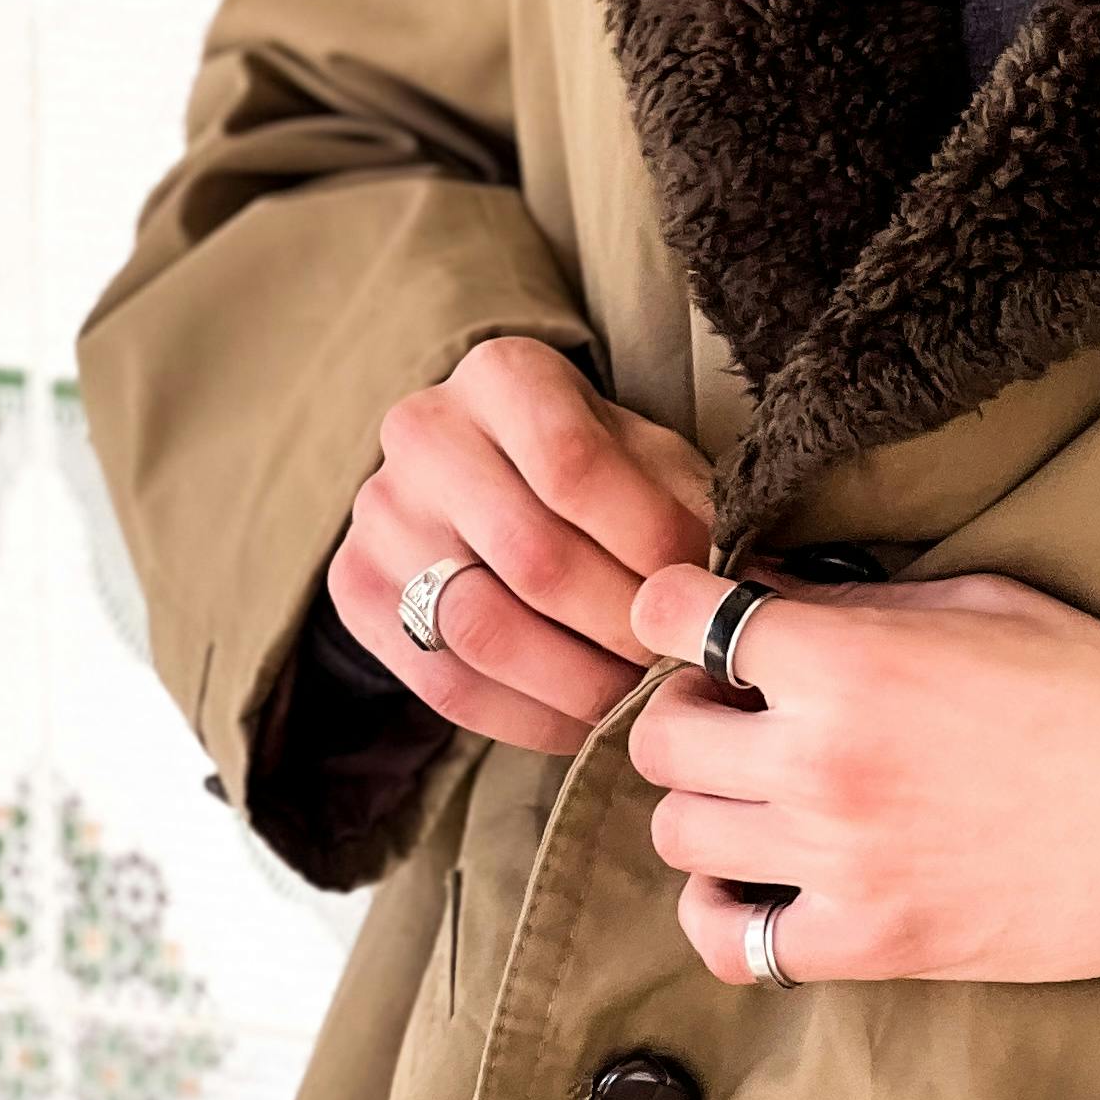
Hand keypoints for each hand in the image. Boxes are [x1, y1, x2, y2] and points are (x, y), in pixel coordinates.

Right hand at [328, 337, 712, 754]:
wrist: (475, 472)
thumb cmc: (585, 461)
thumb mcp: (643, 454)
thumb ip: (686, 505)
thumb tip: (743, 589)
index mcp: (503, 376)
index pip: (575, 465)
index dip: (648, 541)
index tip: (698, 591)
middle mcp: (425, 435)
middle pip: (532, 556)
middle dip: (621, 625)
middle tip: (678, 664)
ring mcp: (379, 516)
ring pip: (483, 629)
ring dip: (578, 684)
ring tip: (639, 701)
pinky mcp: (356, 592)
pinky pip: (444, 684)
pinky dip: (527, 718)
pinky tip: (584, 723)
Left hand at [625, 563, 1099, 986]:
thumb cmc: (1098, 692)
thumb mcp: (980, 599)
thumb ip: (857, 598)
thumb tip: (762, 592)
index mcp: (845, 662)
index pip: (676, 617)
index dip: (673, 608)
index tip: (695, 617)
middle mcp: (820, 763)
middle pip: (658, 739)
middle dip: (687, 711)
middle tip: (740, 708)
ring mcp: (836, 863)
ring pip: (678, 837)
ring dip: (706, 805)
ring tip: (760, 792)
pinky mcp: (867, 944)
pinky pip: (732, 945)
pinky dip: (726, 915)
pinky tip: (760, 883)